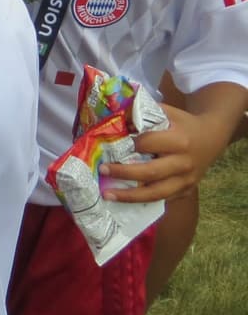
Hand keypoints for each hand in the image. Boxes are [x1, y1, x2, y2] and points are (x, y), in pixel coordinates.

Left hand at [101, 105, 221, 202]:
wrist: (211, 138)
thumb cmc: (182, 124)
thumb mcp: (166, 112)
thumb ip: (142, 114)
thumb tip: (113, 119)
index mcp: (179, 140)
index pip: (148, 144)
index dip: (128, 145)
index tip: (109, 146)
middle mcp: (184, 162)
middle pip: (150, 172)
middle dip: (123, 173)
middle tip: (102, 170)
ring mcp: (186, 180)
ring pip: (156, 193)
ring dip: (130, 196)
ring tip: (107, 195)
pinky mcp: (186, 190)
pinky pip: (163, 199)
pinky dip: (142, 202)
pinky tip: (124, 202)